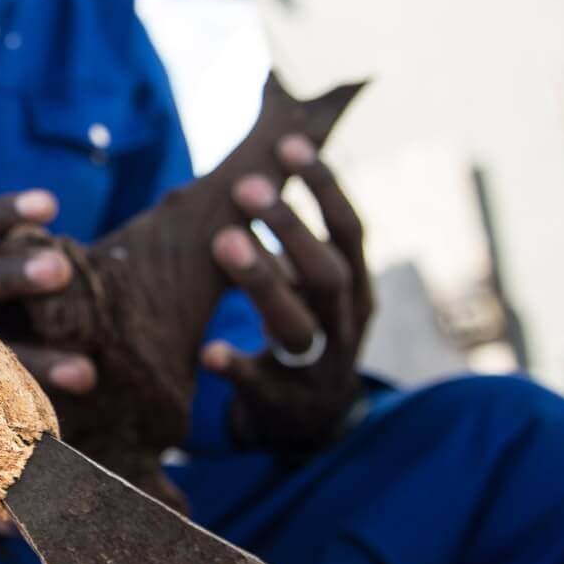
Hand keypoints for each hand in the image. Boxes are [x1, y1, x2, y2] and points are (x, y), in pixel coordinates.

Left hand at [202, 135, 374, 453]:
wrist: (311, 421)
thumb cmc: (303, 325)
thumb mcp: (310, 280)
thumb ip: (293, 230)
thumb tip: (266, 142)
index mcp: (355, 286)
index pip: (351, 230)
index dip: (326, 187)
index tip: (291, 144)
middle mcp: (346, 325)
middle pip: (327, 274)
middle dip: (291, 228)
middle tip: (247, 188)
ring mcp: (320, 367)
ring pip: (299, 326)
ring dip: (262, 281)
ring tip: (223, 243)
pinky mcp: (285, 405)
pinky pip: (261, 385)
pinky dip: (236, 366)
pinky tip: (209, 350)